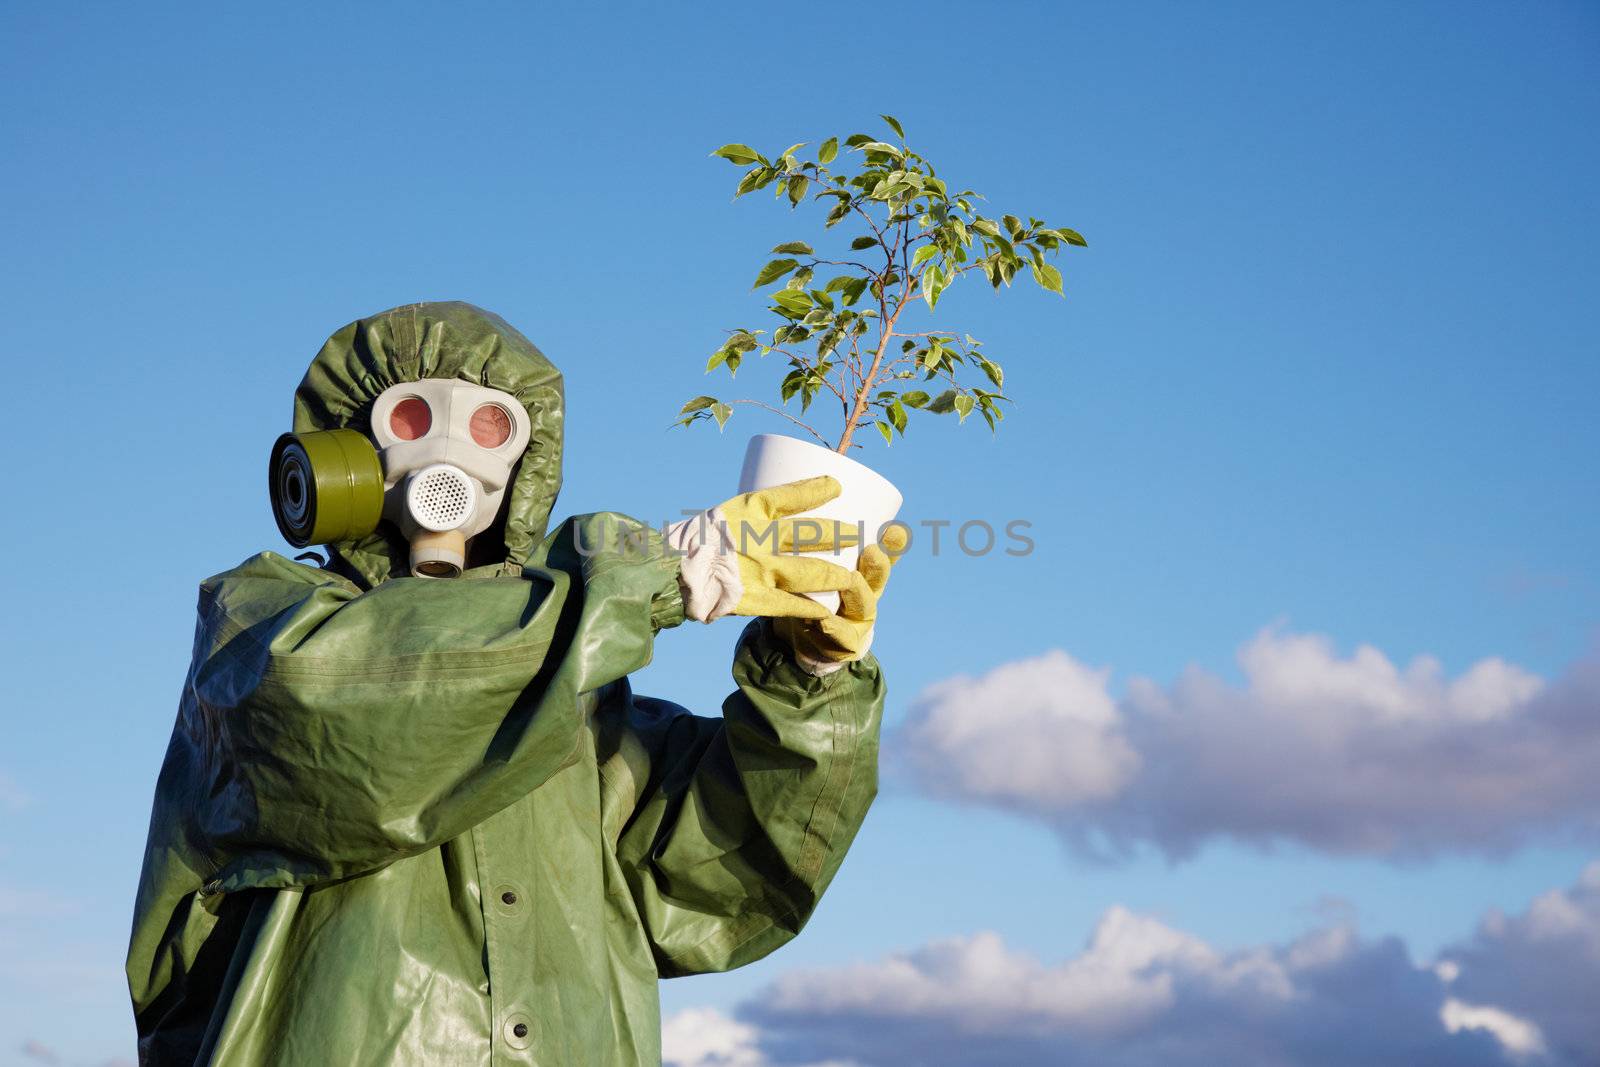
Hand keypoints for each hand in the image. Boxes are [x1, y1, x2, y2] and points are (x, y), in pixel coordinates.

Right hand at [670, 475, 864, 621]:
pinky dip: (812, 606)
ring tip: (851, 577)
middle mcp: (759, 539)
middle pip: (809, 535)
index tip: (836, 486)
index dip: (814, 490)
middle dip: (837, 534)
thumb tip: (797, 505)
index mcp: (748, 512)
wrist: (670, 575)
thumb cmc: (697, 541)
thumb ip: (760, 512)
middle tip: (856, 535)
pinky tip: (827, 609)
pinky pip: (792, 604)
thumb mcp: (729, 514)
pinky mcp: (756, 599)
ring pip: (810, 572)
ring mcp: (760, 570)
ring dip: (834, 575)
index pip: (788, 496)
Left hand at [775, 524, 906, 672]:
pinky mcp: (840, 643)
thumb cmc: (812, 588)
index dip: (894, 544)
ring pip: (863, 605)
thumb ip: (813, 527)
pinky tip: (823, 622)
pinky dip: (832, 629)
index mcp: (865, 570)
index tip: (894, 529)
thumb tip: (817, 471)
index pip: (886, 552)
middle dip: (879, 564)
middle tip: (872, 550)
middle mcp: (867, 592)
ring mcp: (857, 619)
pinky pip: (838, 637)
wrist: (805, 636)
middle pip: (879, 578)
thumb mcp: (813, 556)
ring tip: (850, 581)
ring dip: (859, 593)